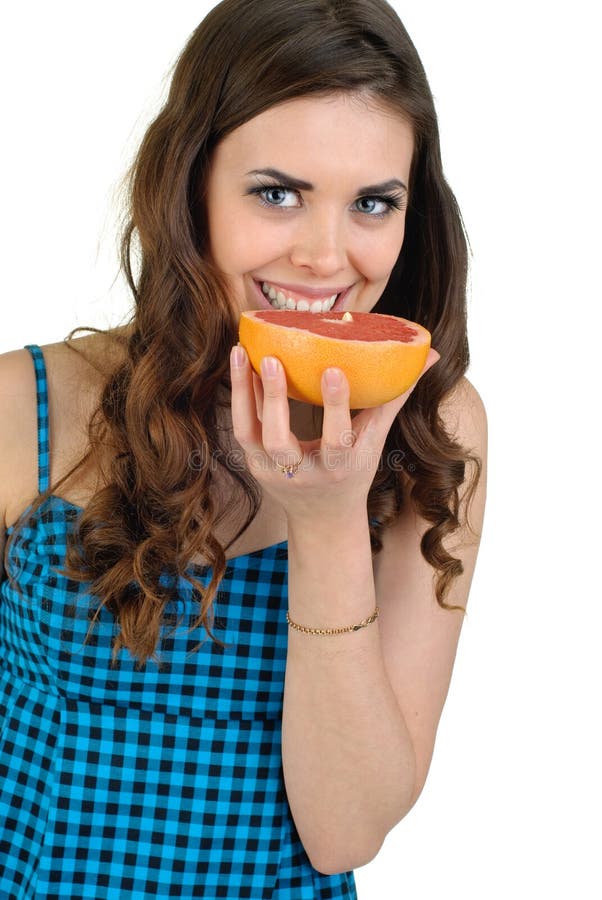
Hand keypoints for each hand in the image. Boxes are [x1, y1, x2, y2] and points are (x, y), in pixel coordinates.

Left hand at [229, 345, 439, 523]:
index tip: (332, 370)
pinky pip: (242, 427)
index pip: (336, 439)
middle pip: (279, 440)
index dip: (335, 406)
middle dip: (275, 399)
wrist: (321, 518)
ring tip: (242, 351)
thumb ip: (396, 396)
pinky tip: (241, 364)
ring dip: (244, 391)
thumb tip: (431, 354)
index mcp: (339, 468)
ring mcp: (271, 471)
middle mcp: (301, 474)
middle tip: (272, 358)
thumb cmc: (354, 471)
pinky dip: (241, 397)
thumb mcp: (376, 440)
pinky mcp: (253, 463)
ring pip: (250, 432)